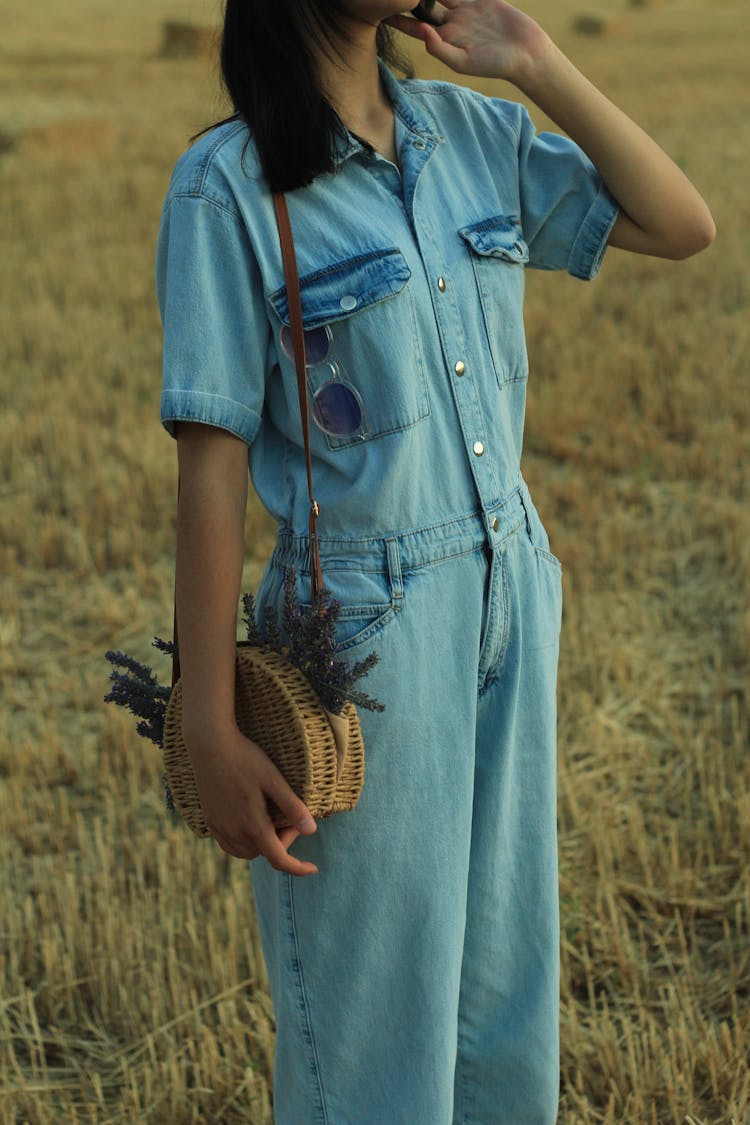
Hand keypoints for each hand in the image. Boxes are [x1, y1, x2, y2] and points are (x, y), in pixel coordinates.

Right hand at [185, 724, 319, 875]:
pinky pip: (230, 845)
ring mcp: (219, 828)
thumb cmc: (245, 759)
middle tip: (291, 819)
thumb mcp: (274, 780)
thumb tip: (312, 830)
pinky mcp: (210, 821)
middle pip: (264, 853)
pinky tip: (251, 825)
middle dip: (282, 842)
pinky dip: (245, 842)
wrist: (210, 746)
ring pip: (246, 852)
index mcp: (253, 826)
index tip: (313, 869)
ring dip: (263, 844)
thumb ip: (292, 807)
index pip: (279, 860)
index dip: (297, 868)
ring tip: (273, 820)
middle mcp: (234, 833)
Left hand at [386, 1, 551, 83]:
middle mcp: (450, 23)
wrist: (524, 52)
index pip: (416, 26)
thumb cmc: (494, 64)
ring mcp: (464, 8)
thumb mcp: (463, 61)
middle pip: (423, 4)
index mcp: (443, 40)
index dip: (399, 17)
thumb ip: (440, 49)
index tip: (380, 8)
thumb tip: (422, 33)